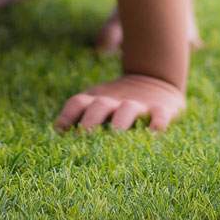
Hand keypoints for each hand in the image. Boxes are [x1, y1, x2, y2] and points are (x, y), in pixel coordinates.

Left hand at [54, 73, 184, 132]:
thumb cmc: (117, 102)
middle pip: (99, 105)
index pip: (78, 102)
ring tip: (115, 137)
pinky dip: (158, 122)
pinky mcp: (162, 109)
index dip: (67, 115)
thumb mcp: (98, 104)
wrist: (155, 80)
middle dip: (89, 121)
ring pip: (127, 110)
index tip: (60, 132)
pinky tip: (155, 132)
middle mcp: (114, 100)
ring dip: (120, 123)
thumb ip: (81, 116)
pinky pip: (160, 115)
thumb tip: (57, 133)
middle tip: (83, 138)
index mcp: (96, 99)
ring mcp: (138, 104)